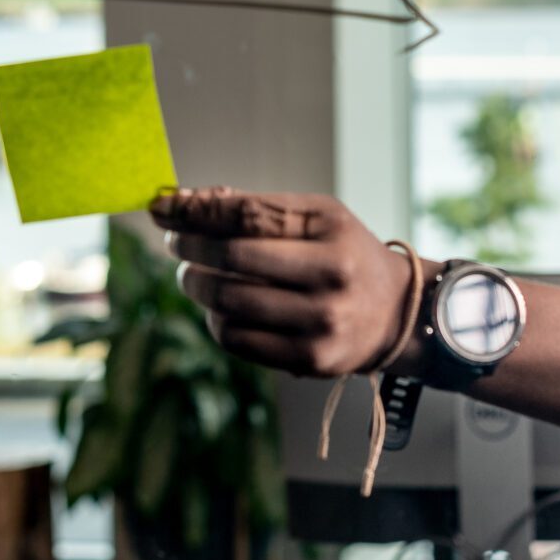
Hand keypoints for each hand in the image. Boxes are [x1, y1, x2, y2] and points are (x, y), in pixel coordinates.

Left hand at [149, 188, 425, 378]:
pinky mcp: (310, 359)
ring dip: (197, 284)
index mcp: (332, 228)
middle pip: (231, 257)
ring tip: (194, 275)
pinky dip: (215, 320)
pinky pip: (236, 339)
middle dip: (189, 246)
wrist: (399, 314)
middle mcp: (331, 274)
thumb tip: (184, 201)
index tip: (160, 207)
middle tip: (174, 242)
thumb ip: (255, 209)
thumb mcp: (315, 218)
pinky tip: (219, 308)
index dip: (194, 210)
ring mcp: (323, 320)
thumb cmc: (341, 254)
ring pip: (227, 301)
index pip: (247, 215)